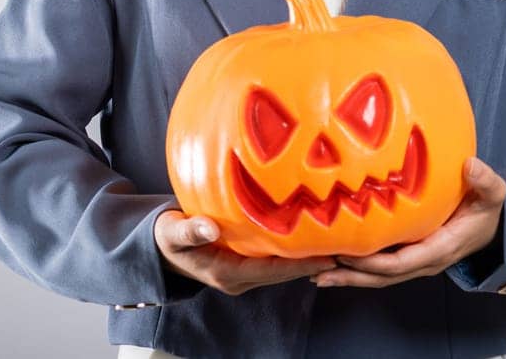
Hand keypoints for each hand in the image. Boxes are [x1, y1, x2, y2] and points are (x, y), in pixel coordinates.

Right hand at [154, 210, 337, 295]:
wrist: (160, 250)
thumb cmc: (166, 239)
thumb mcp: (172, 233)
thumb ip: (189, 230)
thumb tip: (208, 226)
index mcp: (227, 274)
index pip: (271, 271)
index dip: (300, 264)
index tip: (327, 255)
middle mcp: (240, 279)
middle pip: (283, 273)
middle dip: (313, 262)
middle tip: (345, 248)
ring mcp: (243, 274)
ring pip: (282, 269)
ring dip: (306, 258)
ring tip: (337, 242)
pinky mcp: (245, 265)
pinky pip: (274, 262)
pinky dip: (293, 252)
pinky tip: (310, 238)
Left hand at [312, 156, 505, 288]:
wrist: (492, 226)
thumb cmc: (486, 209)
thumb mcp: (492, 194)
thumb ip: (485, 181)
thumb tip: (470, 166)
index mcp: (441, 247)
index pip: (404, 262)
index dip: (376, 262)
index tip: (349, 254)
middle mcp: (425, 261)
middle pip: (384, 276)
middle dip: (352, 275)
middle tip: (320, 271)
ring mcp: (415, 262)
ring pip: (379, 277)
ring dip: (349, 277)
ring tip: (317, 274)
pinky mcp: (407, 257)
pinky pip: (380, 269)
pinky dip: (356, 270)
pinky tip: (333, 265)